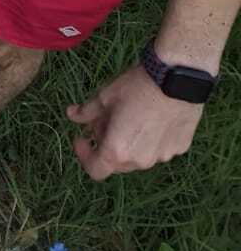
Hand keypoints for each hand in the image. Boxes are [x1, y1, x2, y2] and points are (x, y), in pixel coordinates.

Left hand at [67, 63, 205, 180]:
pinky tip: (153, 117)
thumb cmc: (135, 88)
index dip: (84, 155)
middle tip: (106, 120)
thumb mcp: (105, 97)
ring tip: (130, 117)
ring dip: (129, 144)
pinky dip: (150, 139)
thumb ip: (86, 112)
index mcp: (117, 151)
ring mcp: (162, 157)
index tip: (82, 138)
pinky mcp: (179, 149)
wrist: (176, 79)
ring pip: (138, 156)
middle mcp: (140, 161)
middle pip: (117, 162)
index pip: (95, 170)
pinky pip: (159, 149)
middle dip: (106, 144)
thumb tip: (71, 115)